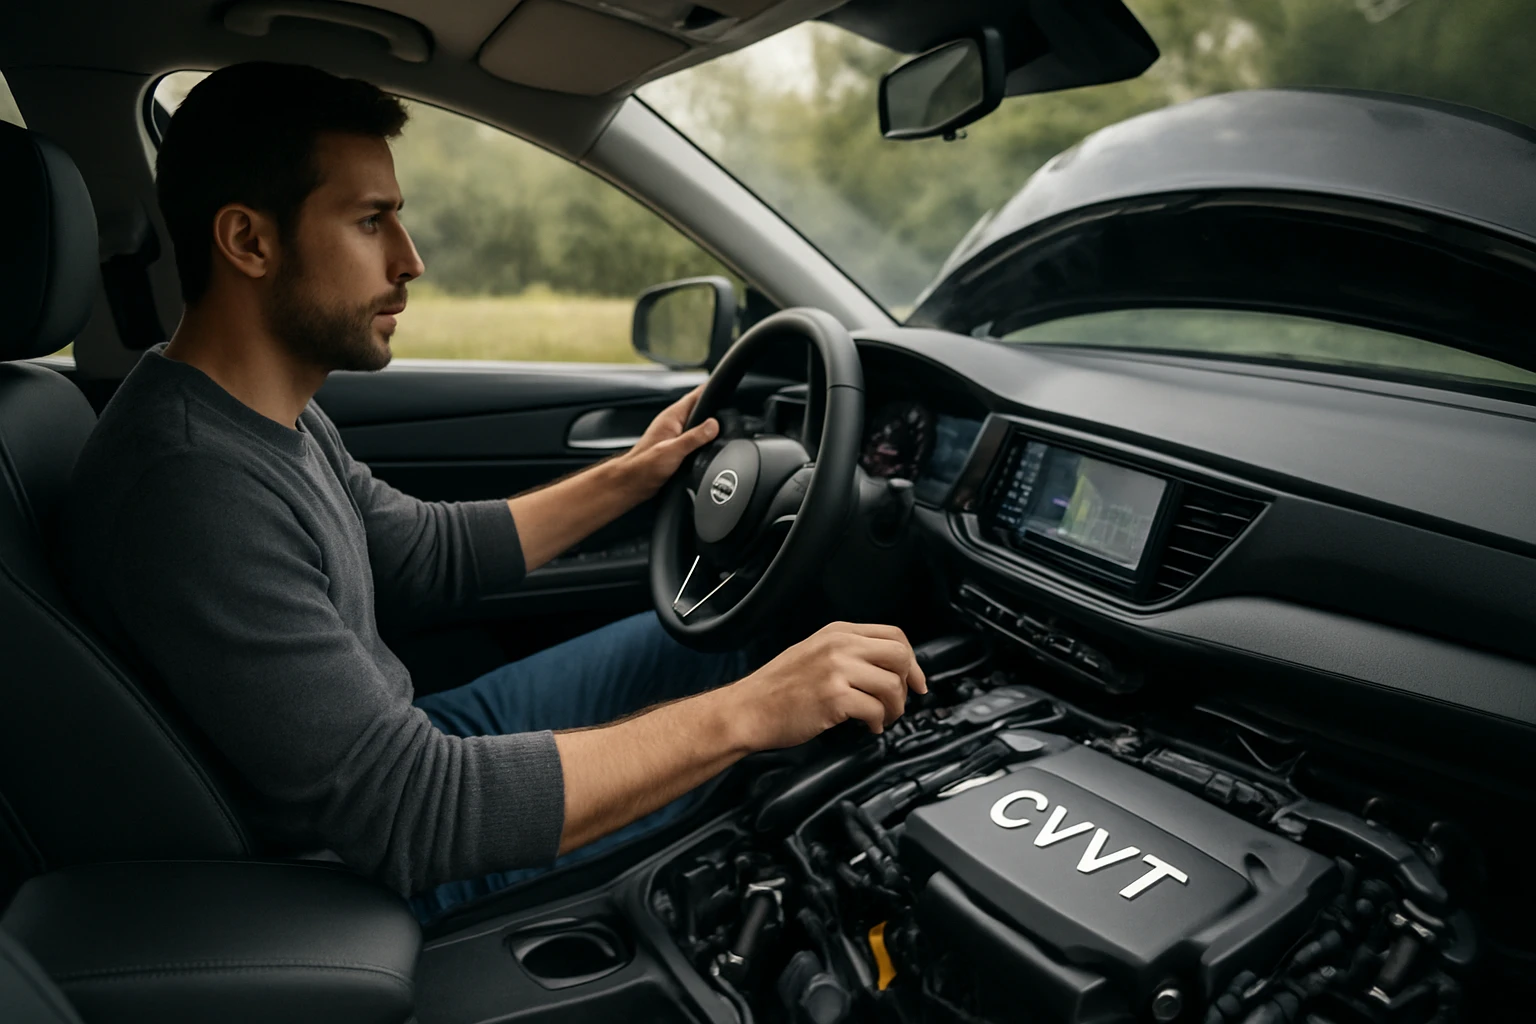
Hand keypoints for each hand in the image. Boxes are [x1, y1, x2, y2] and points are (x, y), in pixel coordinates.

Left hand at [618, 385, 719, 499]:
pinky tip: (710, 447)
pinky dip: (704, 441)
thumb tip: (714, 425)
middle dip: (715, 411)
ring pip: (698, 426)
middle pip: (700, 410)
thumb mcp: (674, 450)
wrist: (633, 483)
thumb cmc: (644, 466)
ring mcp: (675, 435)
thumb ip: (695, 437)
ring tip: (724, 429)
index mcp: (672, 417)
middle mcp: (673, 423)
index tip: (725, 391)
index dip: (711, 391)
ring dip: (709, 428)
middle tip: (730, 413)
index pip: (696, 395)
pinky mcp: (676, 448)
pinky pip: (695, 439)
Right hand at [721, 622, 928, 751]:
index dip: (912, 660)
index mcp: (838, 632)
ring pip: (892, 685)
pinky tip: (868, 727)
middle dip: (908, 683)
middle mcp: (840, 646)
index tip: (915, 681)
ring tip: (882, 718)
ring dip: (894, 708)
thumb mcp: (814, 652)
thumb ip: (848, 652)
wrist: (748, 709)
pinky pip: (875, 710)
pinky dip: (878, 723)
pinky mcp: (834, 698)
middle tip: (899, 702)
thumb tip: (887, 667)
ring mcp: (836, 670)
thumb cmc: (778, 688)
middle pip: (900, 656)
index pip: (894, 635)